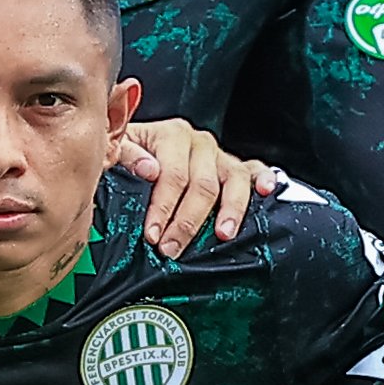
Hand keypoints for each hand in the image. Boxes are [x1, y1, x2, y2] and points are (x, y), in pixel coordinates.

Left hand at [116, 118, 264, 251]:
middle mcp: (199, 143)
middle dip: (187, 222)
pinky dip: (264, 179)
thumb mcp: (117, 149)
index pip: (172, 175)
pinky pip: (256, 170)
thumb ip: (125, 153)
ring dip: (230, 210)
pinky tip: (266, 192)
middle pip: (203, 185)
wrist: (143, 150)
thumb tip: (149, 170)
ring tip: (222, 235)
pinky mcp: (237, 167)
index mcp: (171, 135)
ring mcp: (220, 155)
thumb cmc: (129, 156)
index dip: (162, 207)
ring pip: (234, 181)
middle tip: (173, 249)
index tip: (153, 235)